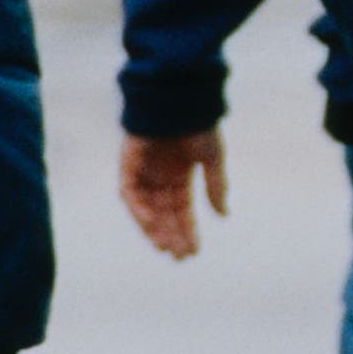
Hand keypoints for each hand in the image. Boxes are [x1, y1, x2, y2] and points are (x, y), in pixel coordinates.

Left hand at [119, 130, 226, 259]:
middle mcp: (159, 175)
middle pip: (163, 213)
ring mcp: (143, 169)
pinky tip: (152, 222)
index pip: (181, 210)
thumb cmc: (197, 123)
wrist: (180, 96)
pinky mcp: (128, 161)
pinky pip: (129, 191)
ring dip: (153, 227)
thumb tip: (224, 215)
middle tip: (179, 257)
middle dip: (171, 235)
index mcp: (179, 174)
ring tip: (165, 246)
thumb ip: (215, 186)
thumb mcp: (212, 158)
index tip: (193, 252)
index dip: (187, 231)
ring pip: (145, 207)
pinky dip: (138, 208)